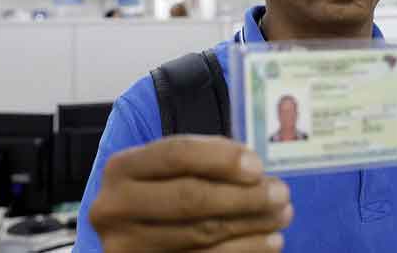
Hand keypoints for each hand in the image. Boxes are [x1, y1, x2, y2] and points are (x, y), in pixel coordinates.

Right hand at [89, 135, 292, 251]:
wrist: (135, 230)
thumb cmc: (164, 189)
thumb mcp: (171, 168)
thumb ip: (205, 159)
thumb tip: (254, 170)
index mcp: (121, 168)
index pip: (175, 154)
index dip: (220, 159)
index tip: (258, 166)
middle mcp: (114, 208)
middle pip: (190, 198)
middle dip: (244, 196)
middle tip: (281, 193)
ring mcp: (126, 247)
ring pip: (201, 235)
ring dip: (252, 225)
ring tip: (282, 216)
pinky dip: (244, 251)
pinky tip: (269, 242)